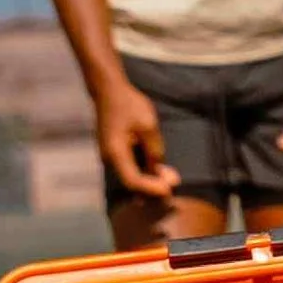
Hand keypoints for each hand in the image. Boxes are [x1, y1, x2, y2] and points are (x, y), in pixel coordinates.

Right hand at [96, 80, 177, 201]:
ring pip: (130, 177)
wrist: (109, 91)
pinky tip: (159, 172)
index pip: (133, 181)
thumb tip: (161, 173)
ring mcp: (111, 157)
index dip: (151, 189)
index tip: (169, 190)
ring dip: (149, 182)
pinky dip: (144, 172)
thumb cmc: (129, 105)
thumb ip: (155, 151)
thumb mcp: (148, 126)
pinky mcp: (115, 152)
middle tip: (173, 191)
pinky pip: (129, 168)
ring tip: (170, 182)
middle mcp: (110, 160)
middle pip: (131, 184)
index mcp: (116, 154)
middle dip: (152, 189)